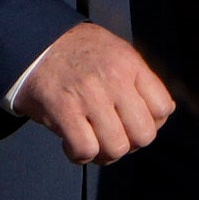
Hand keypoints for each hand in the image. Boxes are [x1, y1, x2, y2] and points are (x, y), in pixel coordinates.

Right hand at [13, 23, 174, 165]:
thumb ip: (141, 80)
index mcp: (131, 65)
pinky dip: (80, 155)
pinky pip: (85, 150)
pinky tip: (73, 143)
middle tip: (114, 136)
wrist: (35, 44)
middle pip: (144, 134)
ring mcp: (89, 96)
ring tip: (93, 141)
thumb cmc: (80, 54)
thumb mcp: (119, 53)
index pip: (163, 109)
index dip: (152, 123)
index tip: (134, 122)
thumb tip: (163, 112)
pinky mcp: (63, 110)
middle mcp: (114, 79)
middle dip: (131, 143)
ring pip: (116, 147)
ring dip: (105, 153)